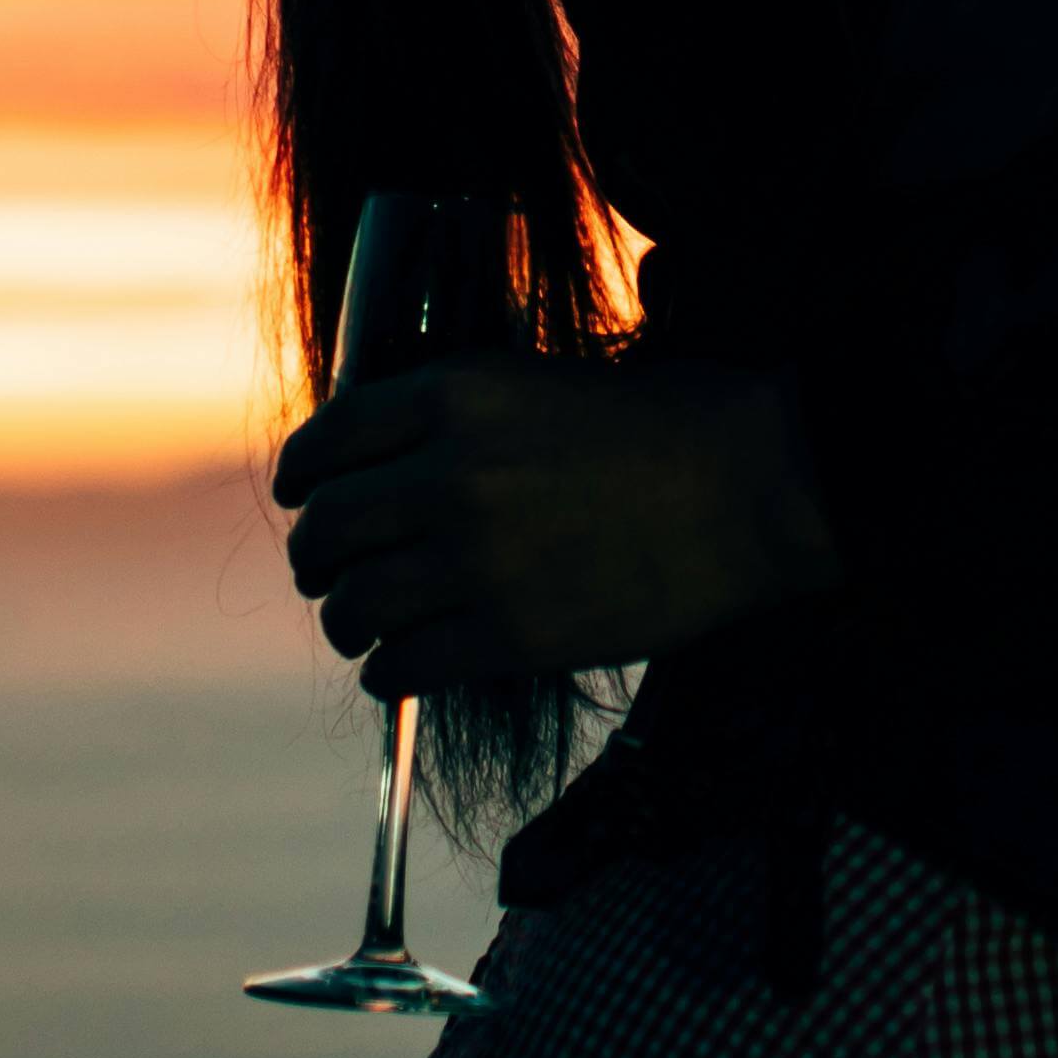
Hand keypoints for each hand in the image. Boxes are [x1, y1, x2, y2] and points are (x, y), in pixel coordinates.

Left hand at [270, 359, 842, 695]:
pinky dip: (389, 672)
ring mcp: (476, 560)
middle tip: (324, 573)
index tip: (300, 495)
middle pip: (327, 528)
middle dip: (315, 556)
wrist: (756, 486)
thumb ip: (458, 419)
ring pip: (353, 605)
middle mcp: (449, 475)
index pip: (330, 438)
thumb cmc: (668, 426)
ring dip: (346, 620)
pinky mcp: (509, 635)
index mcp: (456, 395)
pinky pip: (402, 665)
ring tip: (361, 627)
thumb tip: (387, 469)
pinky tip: (401, 667)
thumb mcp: (542, 385)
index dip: (302, 475)